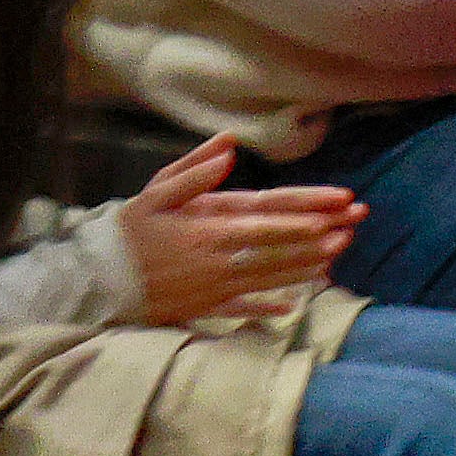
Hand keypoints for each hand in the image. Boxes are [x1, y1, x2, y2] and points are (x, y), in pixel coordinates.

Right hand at [109, 138, 361, 324]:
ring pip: (270, 275)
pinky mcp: (205, 307)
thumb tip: (228, 147)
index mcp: (209, 224)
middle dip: (321, 233)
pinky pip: (242, 308)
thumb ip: (193, 169)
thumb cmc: (129, 230)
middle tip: (356, 224)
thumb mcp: (155, 190)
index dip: (307, 208)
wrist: (99, 281)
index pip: (269, 214)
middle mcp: (219, 257)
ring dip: (306, 265)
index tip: (341, 201)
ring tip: (339, 253)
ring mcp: (215, 285)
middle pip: (279, 245)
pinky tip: (292, 306)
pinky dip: (267, 307)